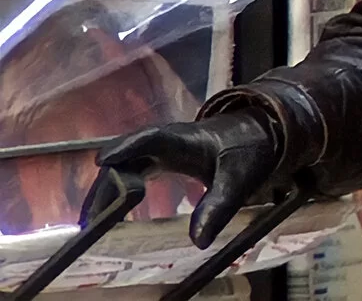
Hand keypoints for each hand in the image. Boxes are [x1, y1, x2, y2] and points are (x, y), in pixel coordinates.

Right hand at [94, 109, 280, 248]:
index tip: (103, 160)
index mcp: (186, 139)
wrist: (258, 133)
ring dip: (107, 189)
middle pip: (129, 158)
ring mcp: (160, 149)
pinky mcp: (159, 158)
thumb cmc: (248, 150)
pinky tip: (106, 212)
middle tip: (91, 217)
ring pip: (126, 166)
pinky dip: (118, 190)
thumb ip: (220, 207)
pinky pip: (131, 171)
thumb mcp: (239, 181)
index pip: (152, 138)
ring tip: (90, 221)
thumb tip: (198, 241)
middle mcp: (167, 141)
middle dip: (108, 184)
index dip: (127, 147)